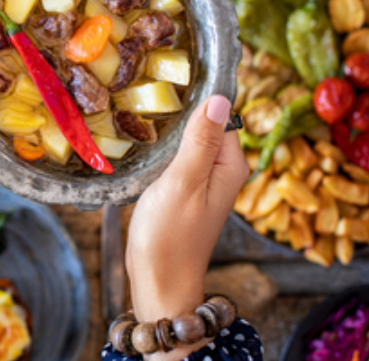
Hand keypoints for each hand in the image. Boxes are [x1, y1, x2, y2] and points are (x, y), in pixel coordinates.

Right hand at [125, 96, 247, 359]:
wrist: (159, 281)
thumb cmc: (169, 236)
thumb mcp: (182, 182)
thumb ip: (199, 141)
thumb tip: (220, 97)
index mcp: (230, 164)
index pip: (219, 114)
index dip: (195, 100)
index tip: (167, 87)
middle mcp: (223, 170)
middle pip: (203, 124)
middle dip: (178, 113)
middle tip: (146, 101)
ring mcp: (203, 180)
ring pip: (187, 140)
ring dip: (166, 132)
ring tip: (137, 118)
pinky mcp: (184, 189)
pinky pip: (176, 157)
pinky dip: (160, 150)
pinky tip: (141, 146)